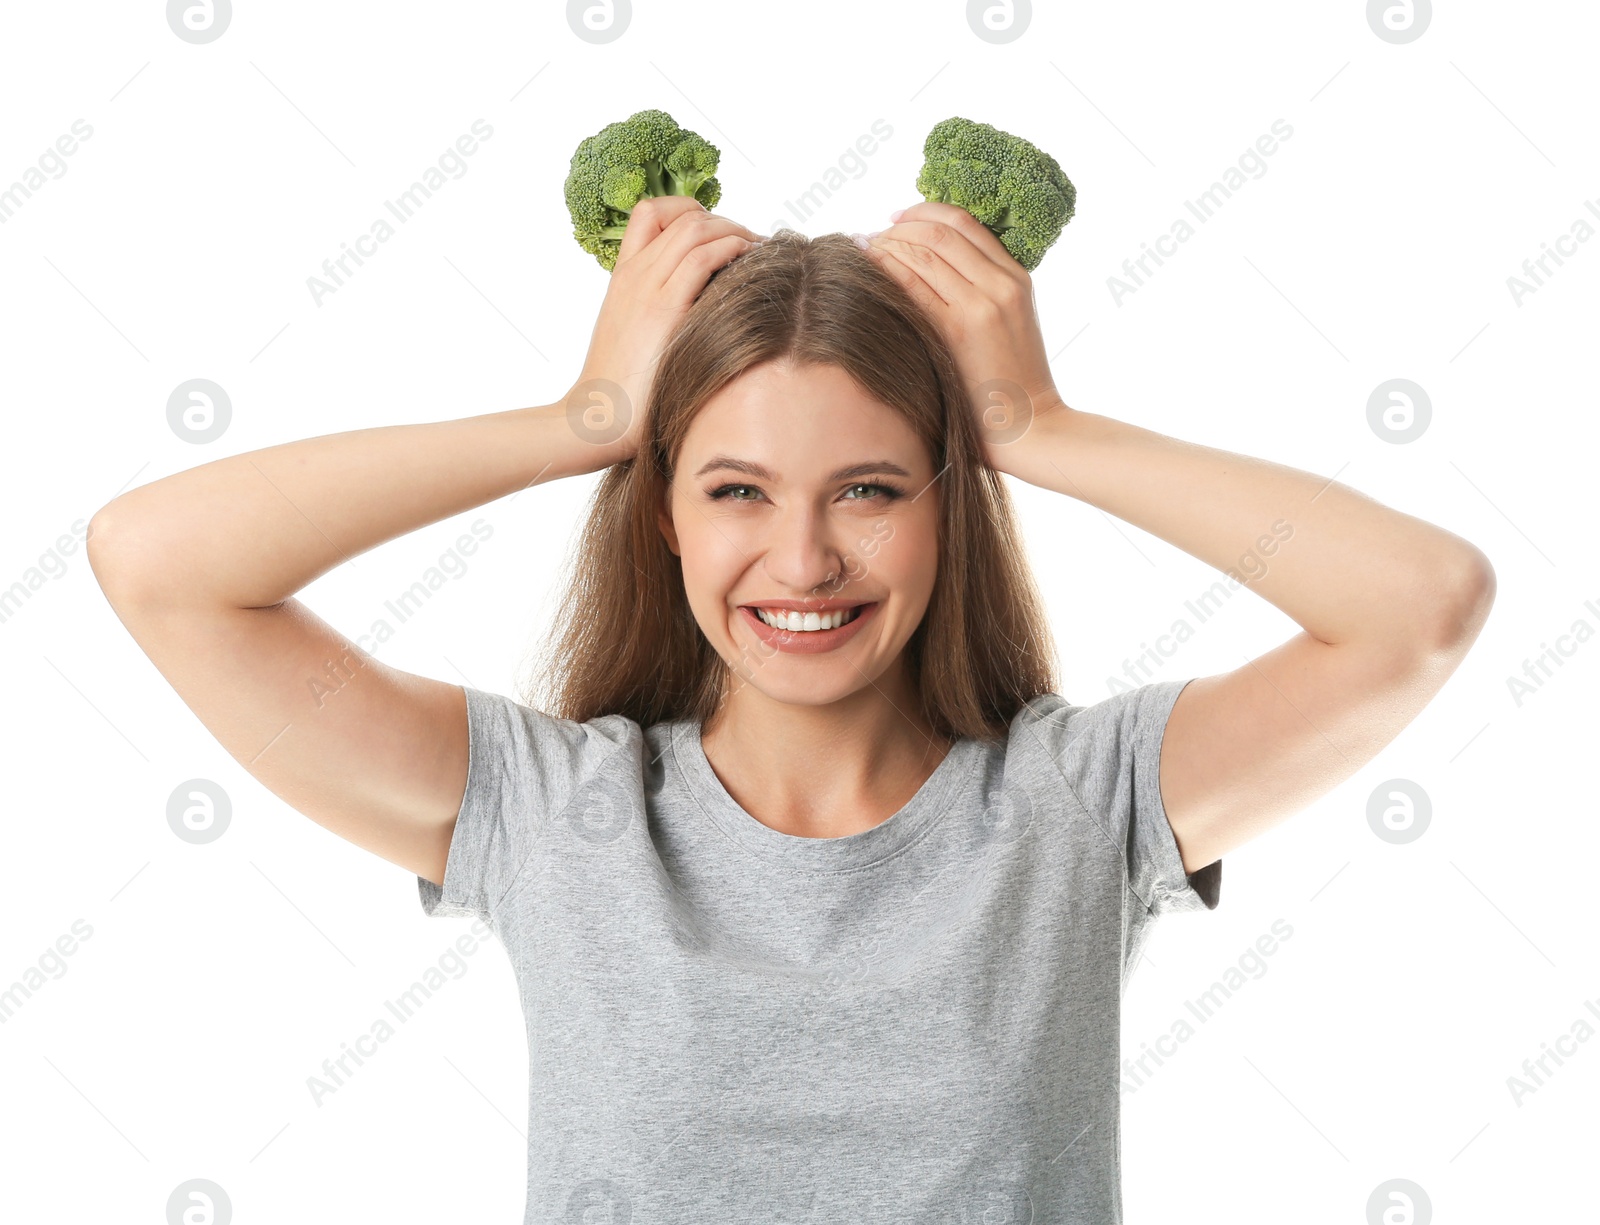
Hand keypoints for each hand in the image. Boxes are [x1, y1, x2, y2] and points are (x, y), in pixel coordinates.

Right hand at [566, 197, 763, 463]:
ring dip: (736, 231)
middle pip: (682, 214)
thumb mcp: (637, 337)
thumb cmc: (622, 390)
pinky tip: (750, 264)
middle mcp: (634, 274)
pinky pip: (703, 258)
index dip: (690, 212)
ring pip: (695, 227)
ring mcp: (646, 288)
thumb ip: (662, 314)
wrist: (595, 418)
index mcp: (624, 276)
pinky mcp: (663, 310)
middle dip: (726, 221)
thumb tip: (703, 310)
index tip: (720, 235)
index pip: (651, 213)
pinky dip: (732, 249)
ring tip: (758, 253)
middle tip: (751, 246)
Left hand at [861, 202, 1064, 469]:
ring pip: (921, 251)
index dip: (922, 213)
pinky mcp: (956, 329)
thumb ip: (981, 292)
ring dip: (885, 246)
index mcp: (1016, 277)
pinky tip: (865, 274)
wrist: (1030, 427)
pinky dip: (884, 270)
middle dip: (897, 229)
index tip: (896, 220)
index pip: (963, 222)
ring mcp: (979, 305)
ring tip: (862, 254)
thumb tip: (931, 268)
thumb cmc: (1011, 384)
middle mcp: (1000, 284)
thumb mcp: (1009, 323)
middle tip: (870, 239)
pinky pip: (911, 284)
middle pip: (938, 231)